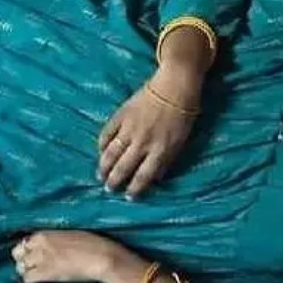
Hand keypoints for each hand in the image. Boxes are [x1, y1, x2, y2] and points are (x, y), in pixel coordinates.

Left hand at [12, 230, 123, 282]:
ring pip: (21, 267)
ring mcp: (42, 259)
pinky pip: (28, 279)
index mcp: (46, 233)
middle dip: (22, 260)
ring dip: (26, 272)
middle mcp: (40, 244)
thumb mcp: (71, 235)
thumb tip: (54, 246)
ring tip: (35, 277)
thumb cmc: (94, 244)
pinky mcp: (47, 273)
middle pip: (17, 253)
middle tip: (31, 267)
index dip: (27, 250)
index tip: (33, 255)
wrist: (102, 256)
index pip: (25, 241)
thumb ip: (57, 240)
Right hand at [98, 67, 200, 196]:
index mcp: (160, 150)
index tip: (129, 196)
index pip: (143, 176)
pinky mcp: (121, 115)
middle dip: (115, 181)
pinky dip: (102, 143)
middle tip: (109, 188)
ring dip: (104, 166)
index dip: (135, 189)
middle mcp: (142, 142)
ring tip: (100, 175)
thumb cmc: (182, 116)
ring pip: (111, 153)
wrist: (174, 86)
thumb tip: (154, 178)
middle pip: (123, 167)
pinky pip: (107, 133)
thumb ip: (166, 161)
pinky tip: (100, 151)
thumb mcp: (180, 142)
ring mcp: (129, 128)